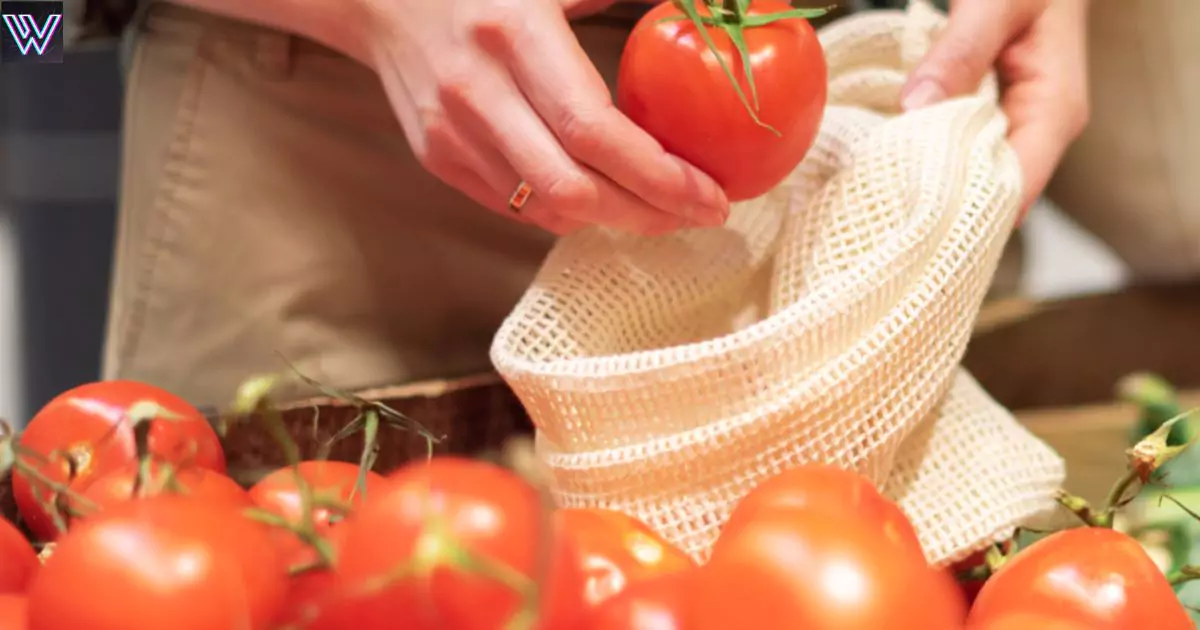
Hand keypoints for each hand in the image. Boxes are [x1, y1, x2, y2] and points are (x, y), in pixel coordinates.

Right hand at [358, 0, 728, 234]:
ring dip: (612, 219)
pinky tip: (601, 197)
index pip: (594, 131)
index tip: (711, 195)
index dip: (659, 176)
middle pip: (575, 188)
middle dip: (648, 213)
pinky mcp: (437, 157)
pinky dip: (567, 211)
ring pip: (546, 209)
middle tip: (699, 213)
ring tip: (658, 208)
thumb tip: (708, 11)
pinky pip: (516, 206)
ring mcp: (451, 132)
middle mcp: (478, 92)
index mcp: (514, 33)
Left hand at [901, 0, 1090, 215]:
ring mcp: (1022, 126)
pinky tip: (898, 165)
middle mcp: (1043, 129)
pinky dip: (935, 160)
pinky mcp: (999, 118)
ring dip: (935, 187)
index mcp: (1054, 111)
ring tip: (884, 199)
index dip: (967, 213)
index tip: (914, 221)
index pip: (1016, 187)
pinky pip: (968, 152)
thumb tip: (916, 107)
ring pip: (978, 177)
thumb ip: (959, 53)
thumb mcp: (996, 3)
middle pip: (995, 194)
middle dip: (944, 207)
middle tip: (885, 214)